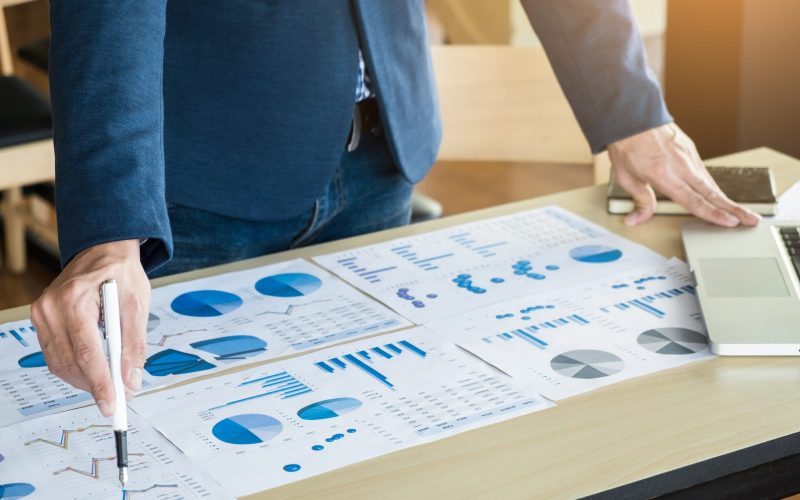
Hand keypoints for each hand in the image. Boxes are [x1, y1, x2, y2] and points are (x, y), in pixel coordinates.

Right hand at [30, 240, 149, 415]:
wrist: (103, 251)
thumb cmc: (122, 273)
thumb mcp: (138, 304)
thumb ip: (134, 344)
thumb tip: (131, 380)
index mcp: (75, 298)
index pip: (87, 352)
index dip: (101, 383)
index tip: (113, 404)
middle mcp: (51, 306)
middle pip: (70, 362)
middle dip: (95, 385)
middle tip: (120, 397)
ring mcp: (42, 312)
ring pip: (59, 363)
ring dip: (84, 379)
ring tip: (109, 384)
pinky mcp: (41, 319)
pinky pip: (54, 354)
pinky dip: (74, 367)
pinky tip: (93, 368)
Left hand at [607, 122, 760, 226]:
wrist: (632, 116)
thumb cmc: (627, 145)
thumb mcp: (626, 178)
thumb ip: (639, 201)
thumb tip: (636, 220)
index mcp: (664, 175)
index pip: (693, 200)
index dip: (713, 214)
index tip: (730, 222)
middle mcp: (681, 165)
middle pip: (712, 192)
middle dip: (733, 208)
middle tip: (751, 220)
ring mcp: (688, 155)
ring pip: (710, 182)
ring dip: (725, 199)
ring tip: (740, 212)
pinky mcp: (690, 149)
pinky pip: (704, 171)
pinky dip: (713, 186)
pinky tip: (717, 195)